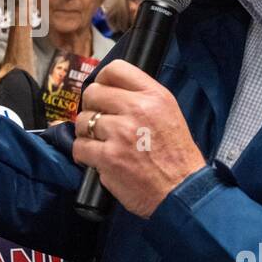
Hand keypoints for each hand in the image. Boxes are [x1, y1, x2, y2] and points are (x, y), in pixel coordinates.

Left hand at [72, 59, 206, 217]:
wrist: (182, 192)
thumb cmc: (176, 157)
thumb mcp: (169, 114)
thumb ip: (142, 99)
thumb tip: (109, 91)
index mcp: (154, 96)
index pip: (116, 69)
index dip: (102, 80)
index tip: (102, 92)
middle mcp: (137, 109)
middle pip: (93, 93)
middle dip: (92, 108)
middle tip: (100, 123)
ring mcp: (121, 133)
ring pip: (83, 121)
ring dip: (87, 133)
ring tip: (102, 144)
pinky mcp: (108, 157)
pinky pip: (80, 147)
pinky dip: (84, 155)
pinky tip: (97, 160)